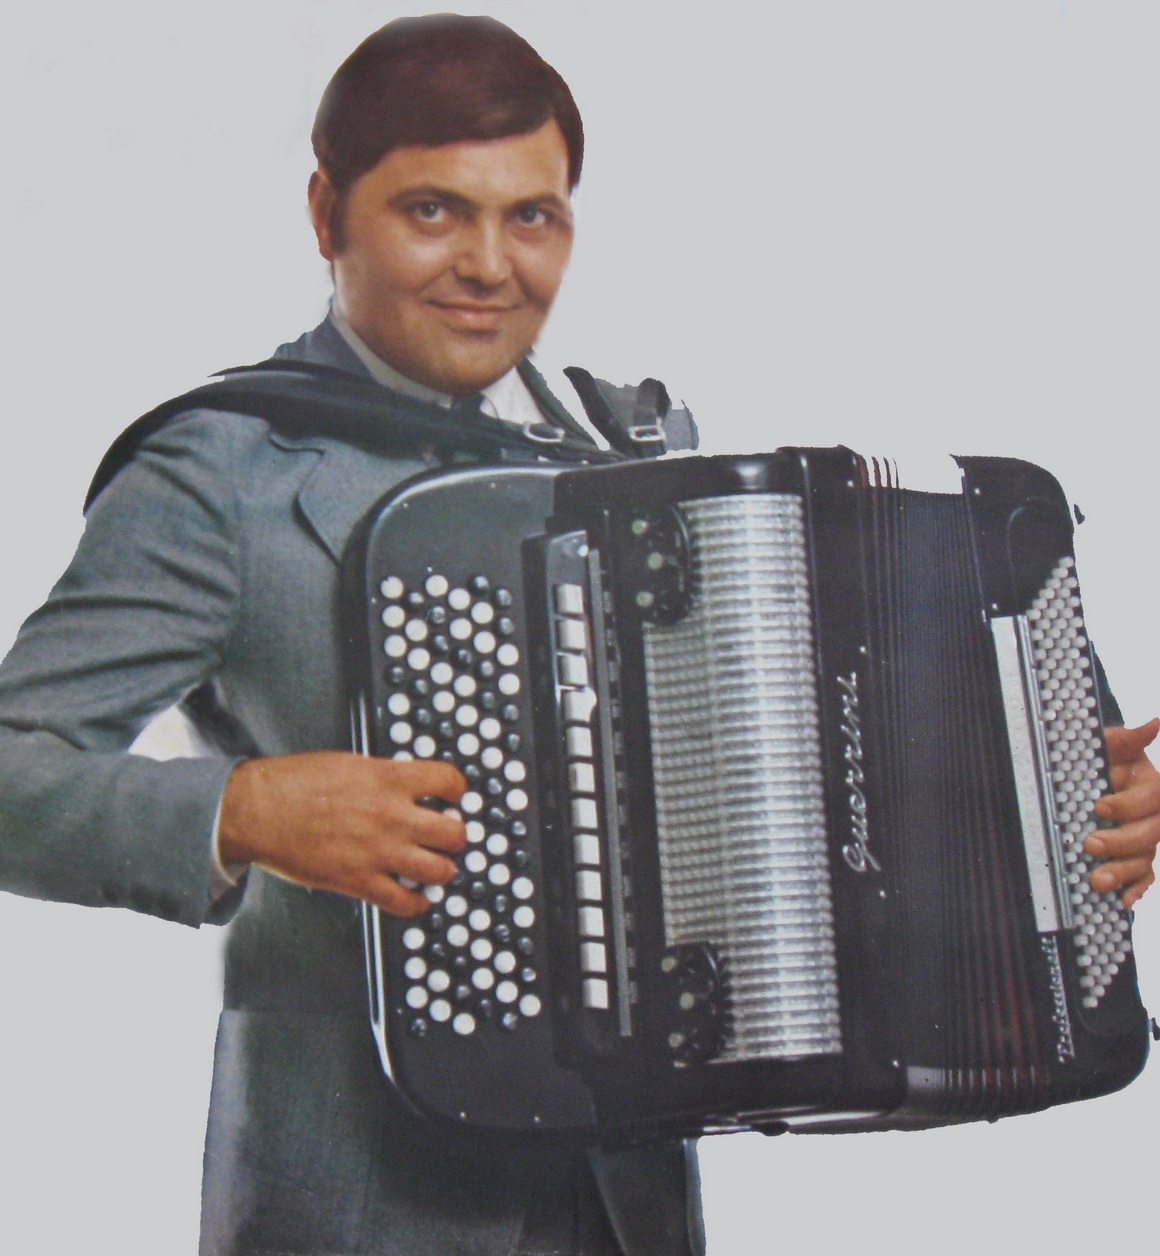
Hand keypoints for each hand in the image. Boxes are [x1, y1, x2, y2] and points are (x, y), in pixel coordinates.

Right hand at [219, 752, 466, 915]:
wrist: (257, 810)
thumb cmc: (294, 784)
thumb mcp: (351, 763)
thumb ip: (385, 776)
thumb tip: (409, 786)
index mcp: (389, 780)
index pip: (450, 782)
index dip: (458, 790)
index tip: (455, 797)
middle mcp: (391, 816)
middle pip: (456, 833)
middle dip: (456, 835)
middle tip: (448, 835)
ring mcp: (378, 852)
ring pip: (439, 871)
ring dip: (442, 869)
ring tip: (435, 865)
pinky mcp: (359, 882)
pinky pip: (405, 903)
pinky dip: (417, 903)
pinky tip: (416, 897)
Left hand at [1084, 718, 1159, 908]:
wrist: (1093, 775)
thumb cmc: (1103, 759)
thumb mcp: (1109, 744)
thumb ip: (1127, 737)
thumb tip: (1154, 722)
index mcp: (1153, 787)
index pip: (1151, 799)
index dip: (1128, 804)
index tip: (1099, 806)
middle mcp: (1156, 816)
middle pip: (1150, 835)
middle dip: (1121, 842)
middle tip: (1090, 844)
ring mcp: (1147, 840)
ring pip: (1145, 860)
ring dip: (1124, 873)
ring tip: (1096, 880)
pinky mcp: (1137, 858)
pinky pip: (1144, 879)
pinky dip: (1135, 890)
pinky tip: (1122, 901)